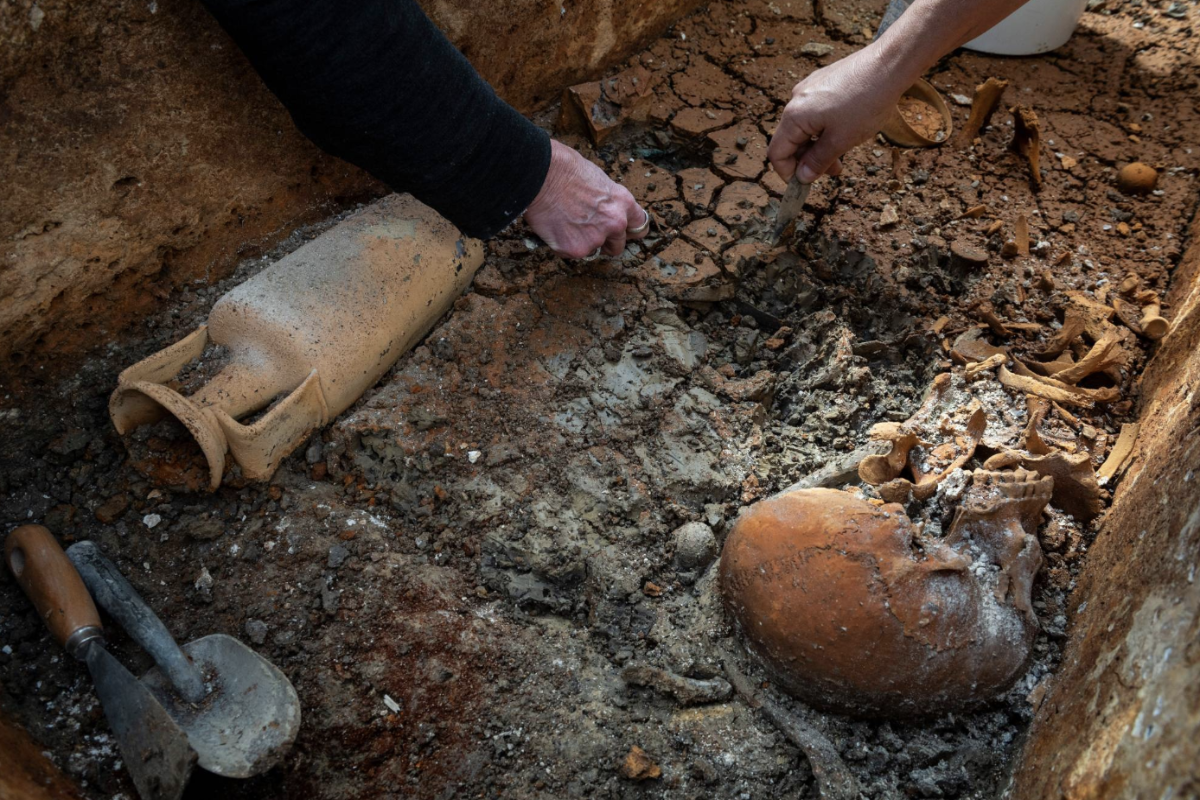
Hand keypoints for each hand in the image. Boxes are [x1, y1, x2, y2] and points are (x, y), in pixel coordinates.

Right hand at [524, 140, 649, 258]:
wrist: (540, 174)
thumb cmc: (564, 169)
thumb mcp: (597, 179)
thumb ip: (606, 200)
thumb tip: (601, 209)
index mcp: (623, 202)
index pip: (639, 225)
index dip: (629, 230)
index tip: (623, 233)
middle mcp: (614, 223)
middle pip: (618, 246)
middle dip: (605, 242)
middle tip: (587, 231)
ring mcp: (595, 239)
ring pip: (592, 251)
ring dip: (582, 243)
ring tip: (565, 224)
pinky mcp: (575, 250)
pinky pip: (570, 254)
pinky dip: (562, 245)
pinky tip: (553, 227)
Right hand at [767, 47, 899, 183]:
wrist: (889, 64)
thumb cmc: (866, 102)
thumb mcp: (841, 140)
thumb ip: (818, 161)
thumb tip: (802, 178)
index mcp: (794, 115)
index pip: (777, 153)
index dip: (788, 173)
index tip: (805, 184)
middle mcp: (796, 99)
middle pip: (791, 140)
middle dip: (809, 160)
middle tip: (834, 171)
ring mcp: (809, 88)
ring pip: (805, 126)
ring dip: (820, 145)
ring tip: (844, 152)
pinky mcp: (823, 81)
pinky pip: (816, 111)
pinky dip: (826, 127)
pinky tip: (847, 128)